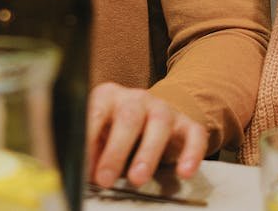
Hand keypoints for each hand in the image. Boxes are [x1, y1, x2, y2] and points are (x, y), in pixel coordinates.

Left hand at [86, 82, 206, 187]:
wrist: (153, 118)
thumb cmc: (118, 131)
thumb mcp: (100, 136)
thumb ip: (92, 150)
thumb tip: (84, 173)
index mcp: (108, 97)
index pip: (95, 112)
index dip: (88, 139)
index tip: (84, 166)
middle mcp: (136, 99)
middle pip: (128, 118)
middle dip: (115, 151)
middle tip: (105, 179)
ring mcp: (163, 109)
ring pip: (159, 124)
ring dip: (147, 154)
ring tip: (137, 179)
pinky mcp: (187, 123)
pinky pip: (193, 135)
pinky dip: (191, 154)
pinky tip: (184, 173)